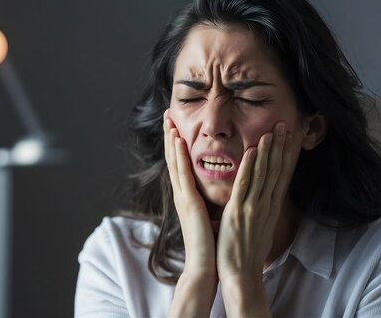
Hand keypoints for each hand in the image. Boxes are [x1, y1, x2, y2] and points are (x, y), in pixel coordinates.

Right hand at [163, 110, 215, 277]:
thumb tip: (213, 190)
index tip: (175, 124)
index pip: (180, 163)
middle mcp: (182, 194)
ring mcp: (183, 197)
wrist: (204, 266)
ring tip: (170, 120)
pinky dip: (180, 156)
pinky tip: (180, 140)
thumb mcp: (208, 216)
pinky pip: (183, 175)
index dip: (176, 143)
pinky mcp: (189, 203)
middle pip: (174, 158)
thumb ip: (207, 201)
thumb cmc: (210, 243)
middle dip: (170, 134)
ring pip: (175, 162)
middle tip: (167, 113)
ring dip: (172, 139)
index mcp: (187, 196)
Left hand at [216, 122, 293, 315]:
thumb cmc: (247, 252)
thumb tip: (266, 198)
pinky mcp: (238, 211)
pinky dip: (250, 166)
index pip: (282, 175)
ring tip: (272, 130)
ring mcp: (253, 207)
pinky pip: (245, 184)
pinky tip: (253, 150)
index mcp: (270, 207)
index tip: (290, 136)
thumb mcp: (261, 227)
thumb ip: (263, 209)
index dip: (287, 154)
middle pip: (277, 170)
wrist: (241, 274)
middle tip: (285, 124)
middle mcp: (266, 204)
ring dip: (268, 150)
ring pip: (263, 173)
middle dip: (281, 146)